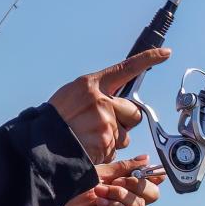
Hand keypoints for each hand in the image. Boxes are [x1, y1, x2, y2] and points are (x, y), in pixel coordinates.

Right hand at [48, 47, 169, 163]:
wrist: (39, 144)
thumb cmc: (54, 119)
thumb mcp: (72, 95)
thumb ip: (95, 95)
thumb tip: (113, 101)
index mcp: (93, 85)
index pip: (126, 68)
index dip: (149, 59)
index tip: (165, 53)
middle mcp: (102, 102)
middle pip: (134, 112)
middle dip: (124, 121)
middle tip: (102, 125)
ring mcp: (105, 123)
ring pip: (125, 136)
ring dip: (112, 139)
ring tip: (89, 138)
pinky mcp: (105, 144)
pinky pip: (114, 150)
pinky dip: (103, 152)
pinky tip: (87, 149)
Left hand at [52, 155, 164, 205]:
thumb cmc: (74, 193)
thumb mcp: (99, 174)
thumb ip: (123, 168)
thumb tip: (145, 158)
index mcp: (124, 184)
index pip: (148, 180)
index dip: (153, 174)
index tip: (151, 169)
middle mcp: (126, 200)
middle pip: (152, 194)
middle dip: (138, 184)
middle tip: (119, 181)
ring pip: (140, 203)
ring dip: (120, 194)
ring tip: (100, 191)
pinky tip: (101, 203)